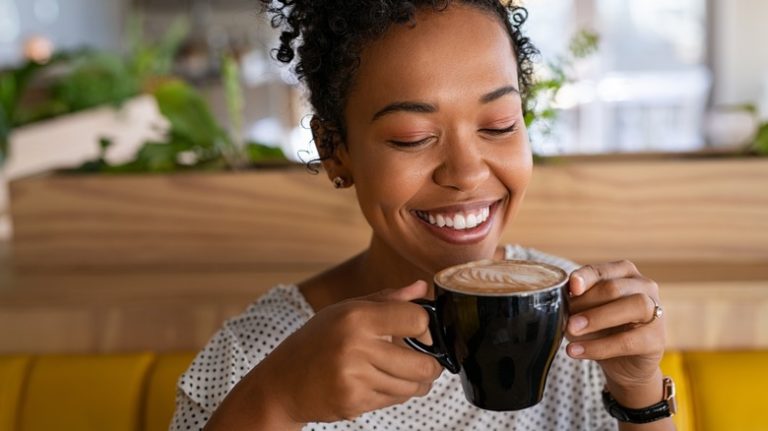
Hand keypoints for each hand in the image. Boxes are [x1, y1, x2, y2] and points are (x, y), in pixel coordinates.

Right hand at [252, 280, 442, 424]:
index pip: (417, 319)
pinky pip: (394, 400)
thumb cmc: (317, 341)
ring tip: (405, 374)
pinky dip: (395, 394)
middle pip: (422, 364)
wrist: (282, 381)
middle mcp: (356, 346)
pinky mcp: (353, 402)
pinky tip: (381, 383)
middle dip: (431, 365)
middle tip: (426, 361)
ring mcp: (354, 378)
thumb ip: (387, 300)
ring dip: (416, 383)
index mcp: (357, 317)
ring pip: (412, 387)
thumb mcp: (346, 310)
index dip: (426, 328)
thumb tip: (422, 287)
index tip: (421, 333)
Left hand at [566, 260, 665, 395]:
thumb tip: (562, 302)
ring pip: (633, 306)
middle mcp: (644, 286)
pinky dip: (600, 347)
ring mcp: (656, 311)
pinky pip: (629, 341)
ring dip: (597, 319)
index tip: (572, 287)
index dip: (585, 277)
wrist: (623, 363)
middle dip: (587, 302)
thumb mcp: (584, 312)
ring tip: (571, 331)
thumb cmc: (602, 329)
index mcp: (623, 273)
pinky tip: (578, 351)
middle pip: (615, 288)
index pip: (601, 271)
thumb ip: (576, 303)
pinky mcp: (656, 339)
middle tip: (566, 320)